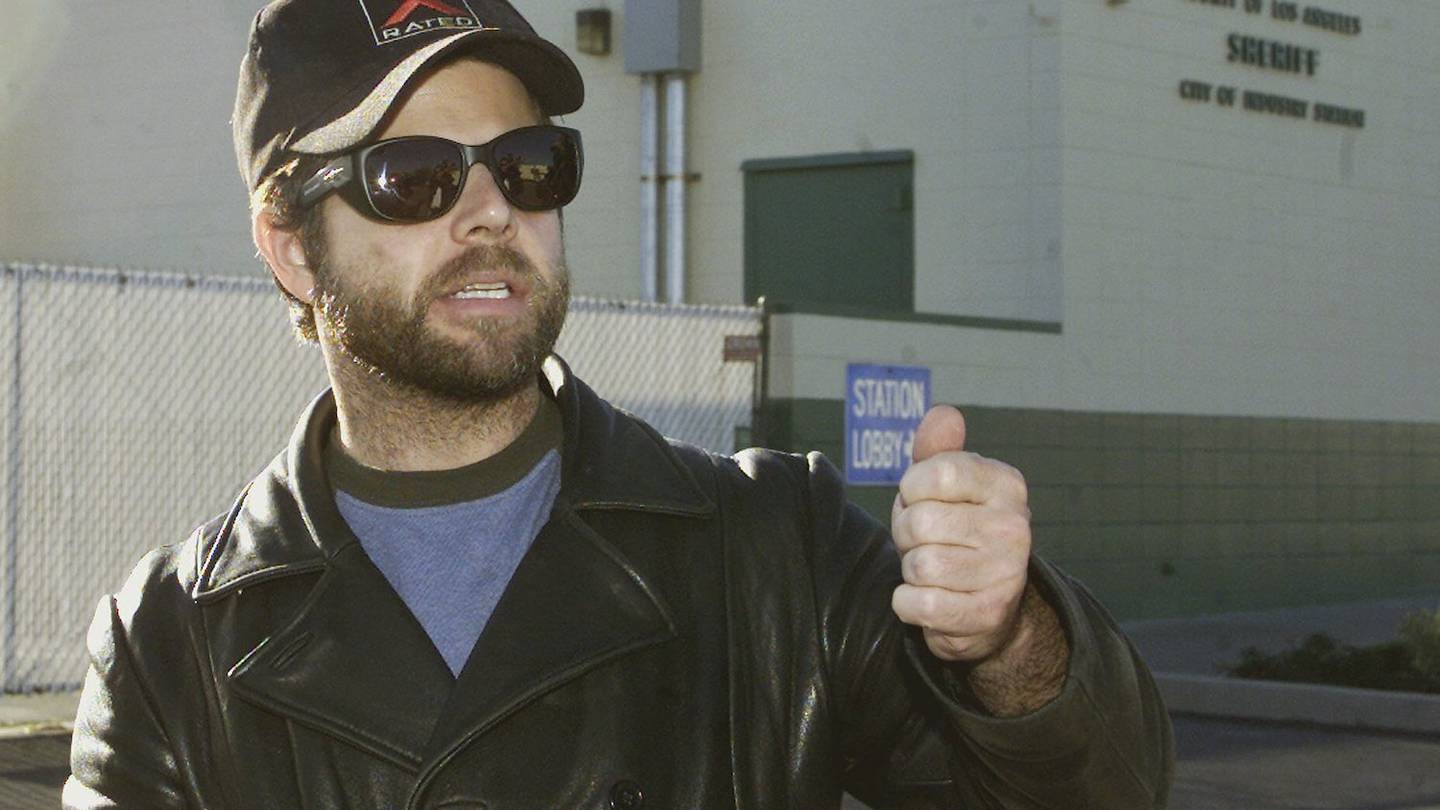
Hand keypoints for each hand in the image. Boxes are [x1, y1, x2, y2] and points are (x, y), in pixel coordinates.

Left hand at [890, 405, 1032, 662]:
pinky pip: (917, 603)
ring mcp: (1005, 574)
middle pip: (920, 522)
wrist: (988, 607)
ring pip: (918, 564)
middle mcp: (1014, 527)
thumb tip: (944, 414)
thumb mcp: (949, 487)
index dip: (912, 489)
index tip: (919, 500)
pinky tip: (928, 598)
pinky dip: (908, 603)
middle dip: (906, 534)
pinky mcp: (986, 616)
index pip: (939, 471)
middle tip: (924, 542)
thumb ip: (939, 450)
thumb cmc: (957, 532)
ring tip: (930, 569)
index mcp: (1007, 485)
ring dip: (910, 570)